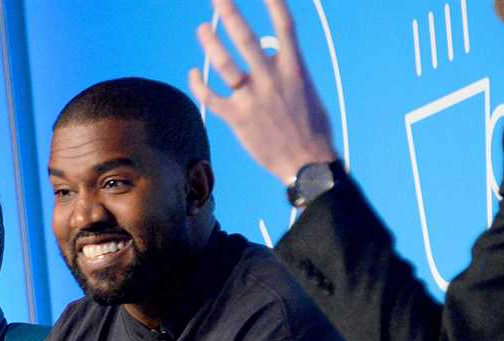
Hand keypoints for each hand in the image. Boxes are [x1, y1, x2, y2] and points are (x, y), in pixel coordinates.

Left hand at [188, 0, 337, 182]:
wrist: (306, 163)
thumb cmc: (310, 127)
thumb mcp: (305, 89)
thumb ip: (286, 68)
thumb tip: (268, 50)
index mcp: (294, 69)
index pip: (284, 26)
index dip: (273, 3)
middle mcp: (271, 79)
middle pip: (246, 38)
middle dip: (229, 14)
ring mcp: (253, 99)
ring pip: (225, 64)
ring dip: (210, 43)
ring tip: (202, 29)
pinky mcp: (238, 119)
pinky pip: (211, 97)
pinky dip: (199, 84)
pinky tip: (193, 73)